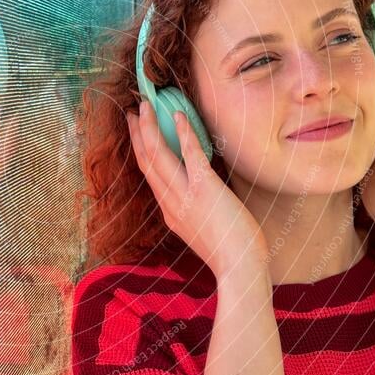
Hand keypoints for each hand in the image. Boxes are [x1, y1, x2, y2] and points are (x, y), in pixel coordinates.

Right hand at [127, 100, 268, 276]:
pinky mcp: (204, 189)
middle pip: (146, 161)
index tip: (137, 131)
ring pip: (158, 156)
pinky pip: (189, 155)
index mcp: (169, 213)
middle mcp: (170, 203)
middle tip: (134, 110)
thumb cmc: (231, 253)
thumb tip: (200, 194)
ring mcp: (184, 197)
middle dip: (138, 133)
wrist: (240, 268)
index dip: (141, 149)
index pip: (149, 175)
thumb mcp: (203, 231)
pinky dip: (182, 133)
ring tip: (147, 105)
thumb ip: (194, 211)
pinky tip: (179, 116)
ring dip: (150, 127)